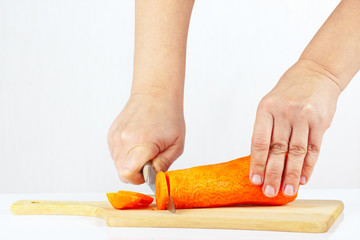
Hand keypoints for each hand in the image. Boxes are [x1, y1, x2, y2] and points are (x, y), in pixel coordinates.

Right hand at [108, 91, 184, 183]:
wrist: (155, 94)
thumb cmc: (169, 116)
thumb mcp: (176, 145)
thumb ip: (164, 165)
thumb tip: (153, 178)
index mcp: (141, 143)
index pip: (128, 174)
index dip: (140, 178)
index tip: (150, 170)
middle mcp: (123, 140)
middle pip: (122, 173)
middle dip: (137, 172)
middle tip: (151, 158)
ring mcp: (115, 137)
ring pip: (119, 164)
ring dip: (132, 163)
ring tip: (145, 147)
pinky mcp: (111, 134)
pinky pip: (116, 154)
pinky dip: (127, 154)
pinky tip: (138, 142)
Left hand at [249, 59, 340, 196]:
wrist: (316, 73)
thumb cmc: (289, 91)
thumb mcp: (270, 105)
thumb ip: (266, 129)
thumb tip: (260, 160)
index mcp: (266, 109)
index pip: (259, 142)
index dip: (256, 164)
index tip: (254, 180)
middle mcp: (284, 113)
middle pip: (277, 150)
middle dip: (272, 174)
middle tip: (269, 191)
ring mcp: (303, 117)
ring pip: (296, 152)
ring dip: (291, 174)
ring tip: (286, 190)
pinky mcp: (320, 122)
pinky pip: (313, 149)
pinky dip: (308, 166)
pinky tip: (303, 178)